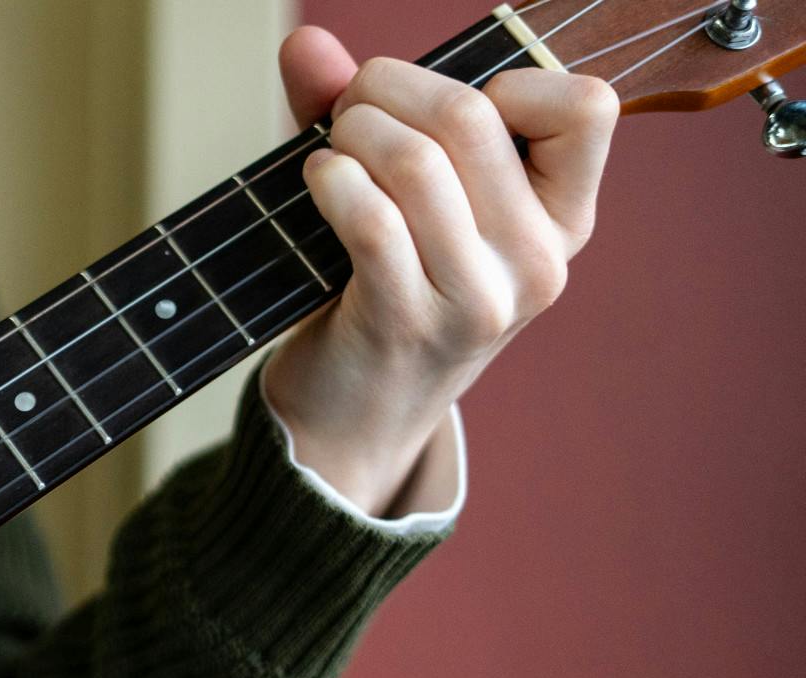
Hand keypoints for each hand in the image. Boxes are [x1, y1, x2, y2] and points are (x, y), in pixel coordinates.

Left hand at [263, 27, 618, 513]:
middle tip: (349, 111)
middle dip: (389, 90)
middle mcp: (535, 262)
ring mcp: (476, 299)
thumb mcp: (407, 199)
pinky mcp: (406, 322)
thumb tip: (304, 43)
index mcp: (561, 220)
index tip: (444, 108)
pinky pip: (370, 217)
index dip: (508, 80)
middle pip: (474, 116)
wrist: (354, 415)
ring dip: (352, 135)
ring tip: (330, 152)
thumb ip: (366, 111)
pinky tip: (317, 184)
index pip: (590, 107)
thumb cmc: (382, 287)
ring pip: (417, 162)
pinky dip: (331, 181)